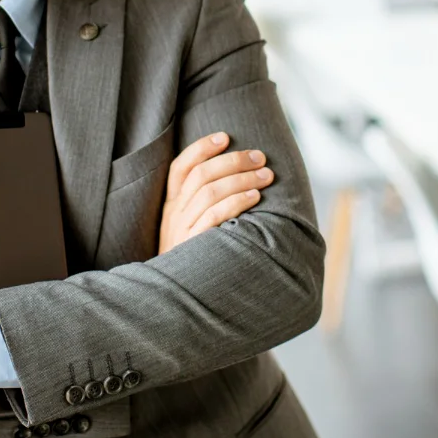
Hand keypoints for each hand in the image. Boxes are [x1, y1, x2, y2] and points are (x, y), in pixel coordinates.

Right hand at [158, 132, 272, 253]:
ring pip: (209, 191)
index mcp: (170, 207)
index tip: (225, 136)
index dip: (201, 148)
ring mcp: (182, 230)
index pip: (180, 167)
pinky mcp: (193, 245)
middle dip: (232, 160)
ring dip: (241, 178)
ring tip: (266, 175)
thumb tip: (238, 181)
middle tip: (259, 157)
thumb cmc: (192, 262)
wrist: (175, 301)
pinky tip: (255, 196)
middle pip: (200, 175)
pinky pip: (215, 216)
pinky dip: (236, 201)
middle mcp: (174, 214)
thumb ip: (203, 208)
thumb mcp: (187, 231)